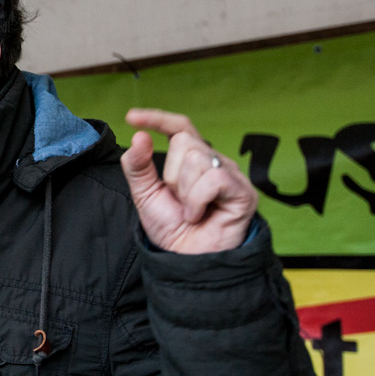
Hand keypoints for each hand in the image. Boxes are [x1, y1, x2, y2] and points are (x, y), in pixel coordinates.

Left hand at [120, 109, 257, 253]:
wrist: (186, 259)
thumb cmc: (170, 227)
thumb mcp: (145, 194)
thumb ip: (138, 166)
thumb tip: (139, 136)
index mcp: (191, 159)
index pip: (179, 127)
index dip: (157, 118)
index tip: (131, 117)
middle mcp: (213, 161)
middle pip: (185, 141)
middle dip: (171, 174)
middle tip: (178, 201)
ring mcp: (231, 175)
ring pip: (198, 159)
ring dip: (184, 191)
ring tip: (190, 211)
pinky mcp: (243, 192)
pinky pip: (213, 179)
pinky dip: (197, 201)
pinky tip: (199, 216)